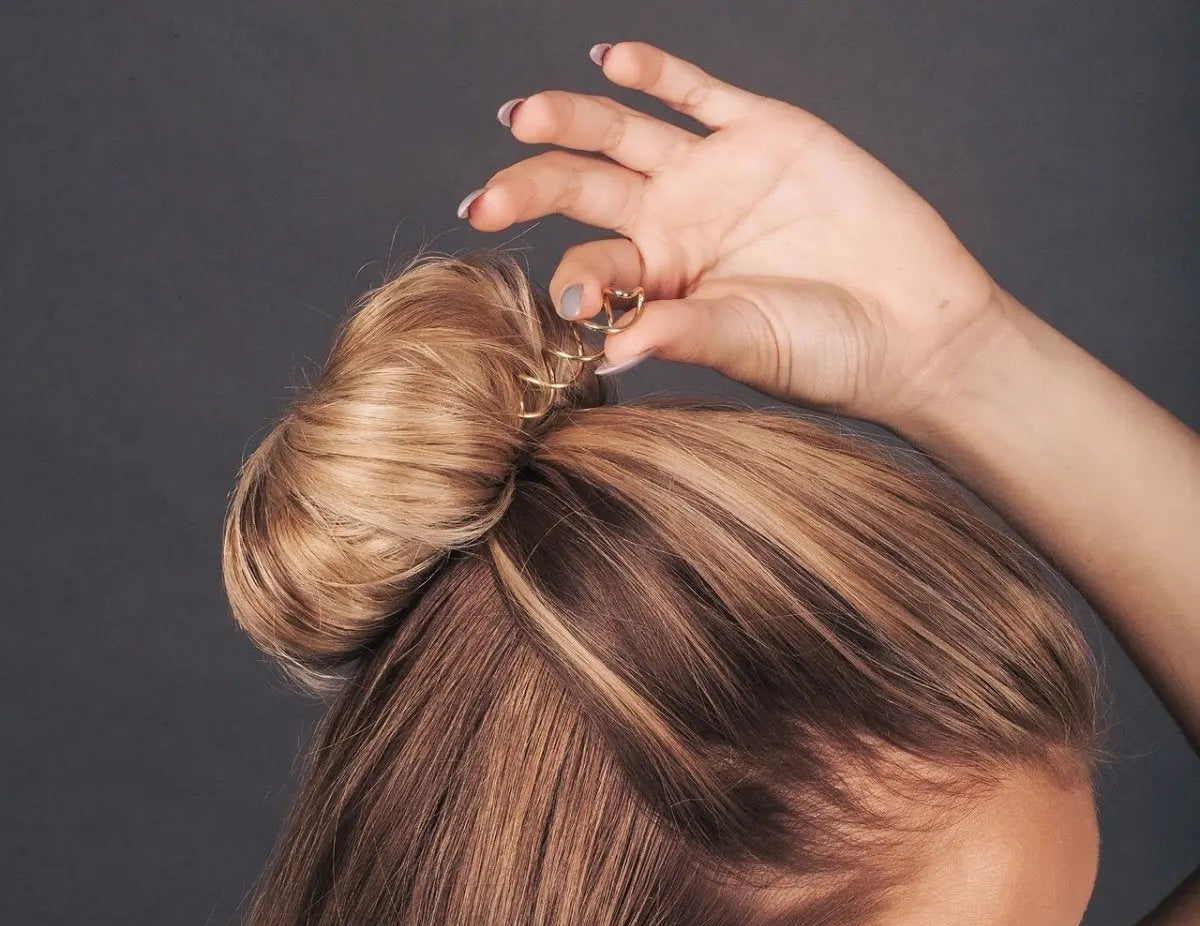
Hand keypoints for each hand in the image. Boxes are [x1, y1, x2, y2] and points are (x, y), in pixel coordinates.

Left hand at [462, 40, 1009, 429]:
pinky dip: (655, 71)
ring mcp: (712, 174)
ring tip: (523, 117)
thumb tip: (611, 351)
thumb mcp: (749, 345)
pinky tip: (609, 60)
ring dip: (571, 119)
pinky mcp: (762, 131)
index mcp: (661, 281)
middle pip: (585, 191)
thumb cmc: (828, 351)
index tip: (570, 299)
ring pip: (622, 134)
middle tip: (485, 201)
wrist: (914, 324)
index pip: (595, 264)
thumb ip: (683, 333)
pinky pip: (696, 91)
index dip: (573, 275)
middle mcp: (674, 224)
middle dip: (532, 189)